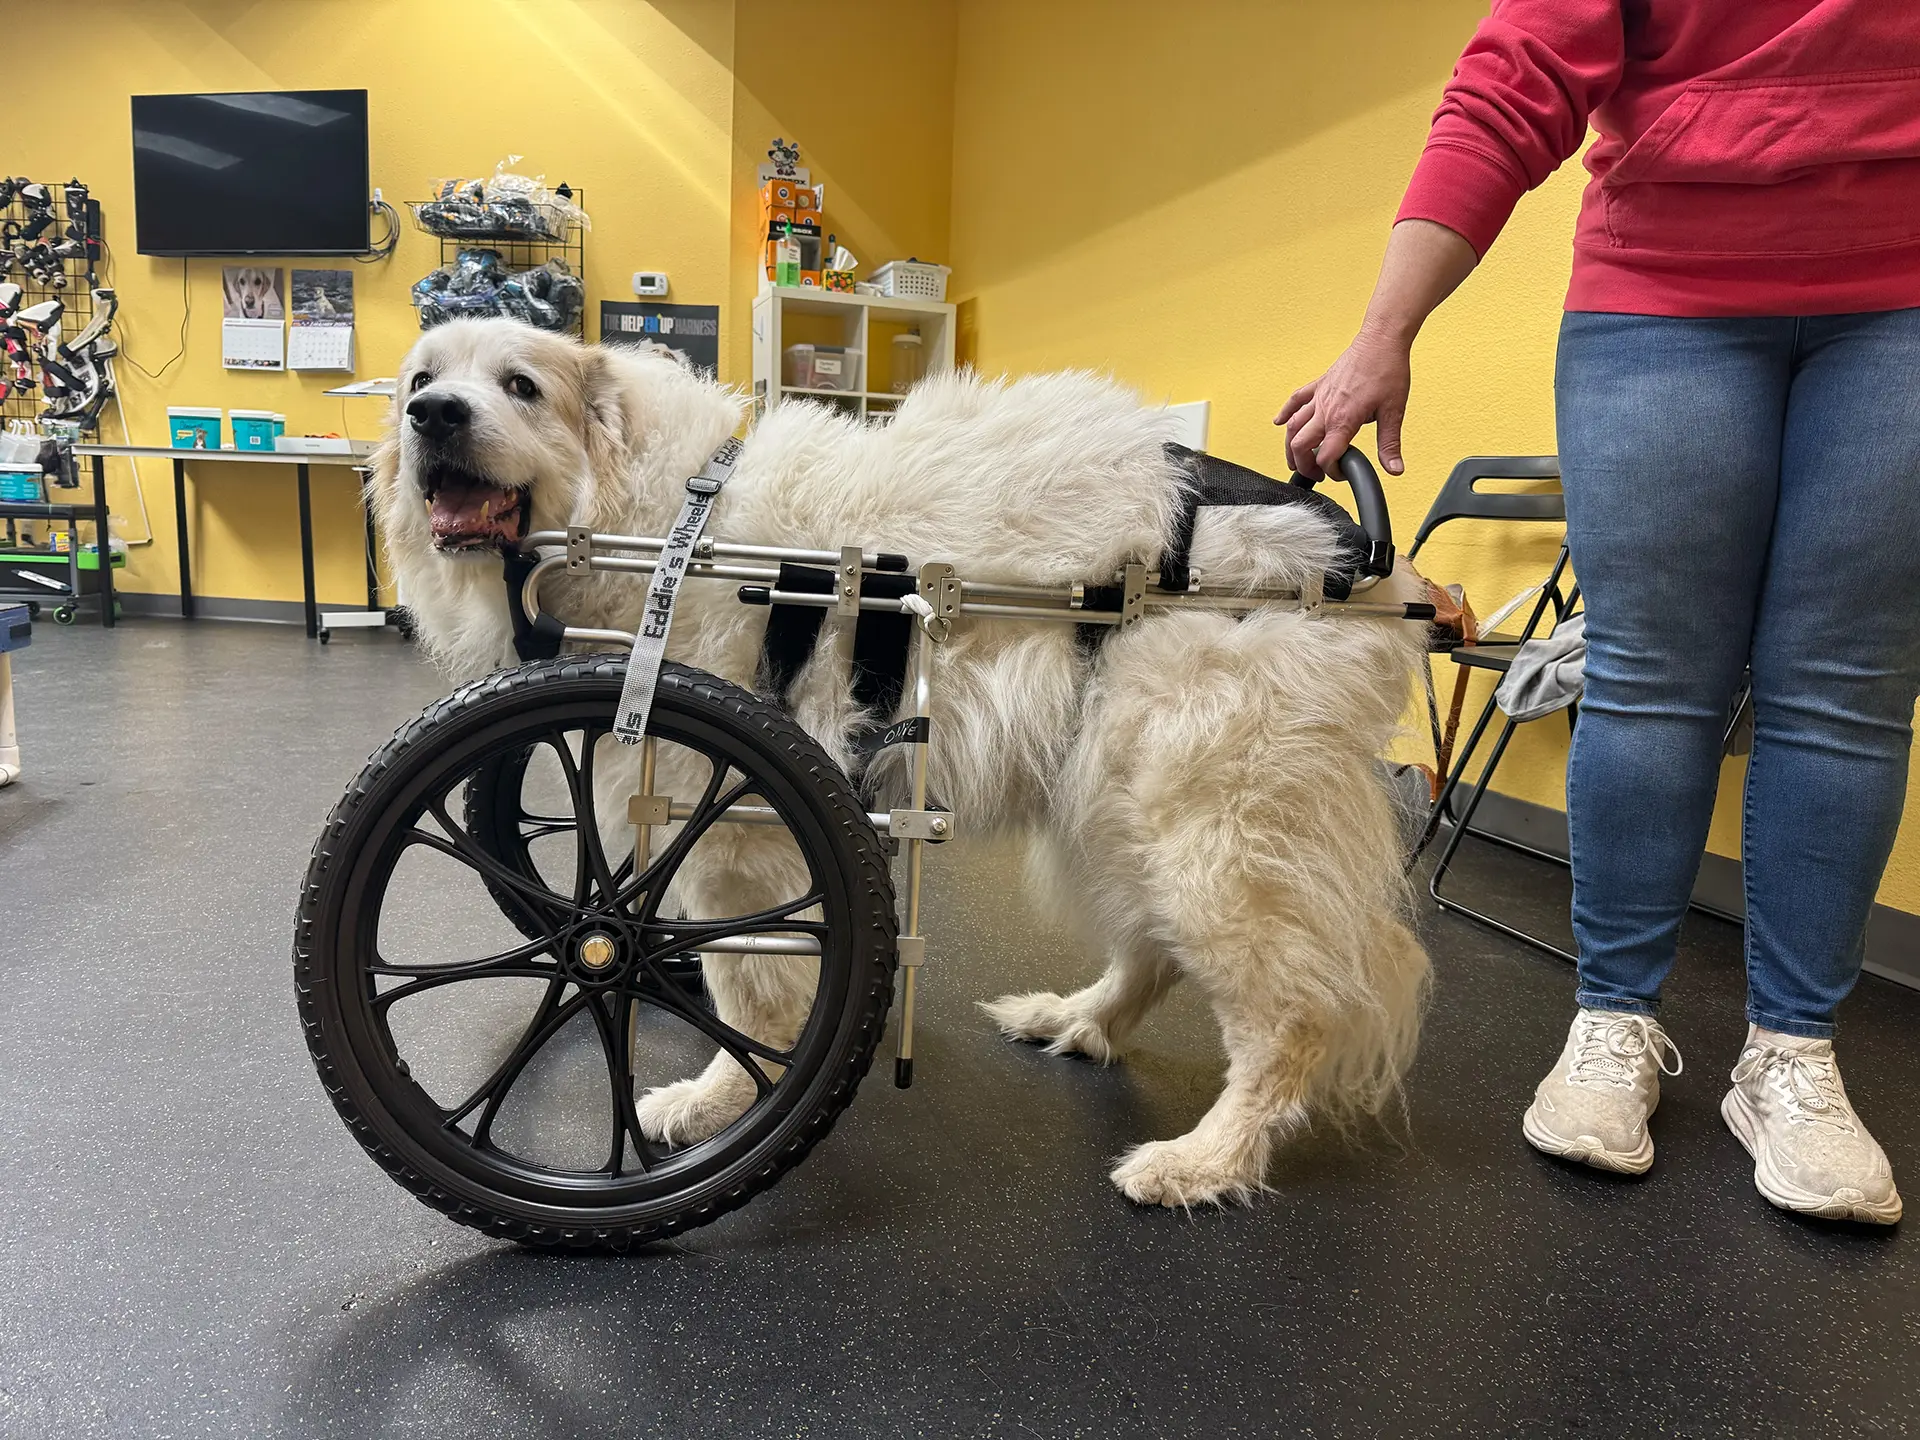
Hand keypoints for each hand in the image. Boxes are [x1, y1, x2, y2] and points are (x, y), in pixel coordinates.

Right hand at [1276, 328, 1412, 479]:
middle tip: (1314, 474)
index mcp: (1343, 420)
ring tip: (1295, 460)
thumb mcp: (1394, 412)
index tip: (1341, 473)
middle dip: (1304, 465)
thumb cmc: (1387, 371)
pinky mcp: (1318, 385)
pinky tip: (1279, 422)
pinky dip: (1285, 413)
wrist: (1381, 341)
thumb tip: (1395, 469)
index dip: (1331, 472)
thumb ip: (1389, 444)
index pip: (1326, 457)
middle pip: (1300, 445)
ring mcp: (1319, 397)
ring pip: (1292, 427)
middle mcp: (1326, 410)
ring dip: (1290, 447)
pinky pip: (1295, 401)